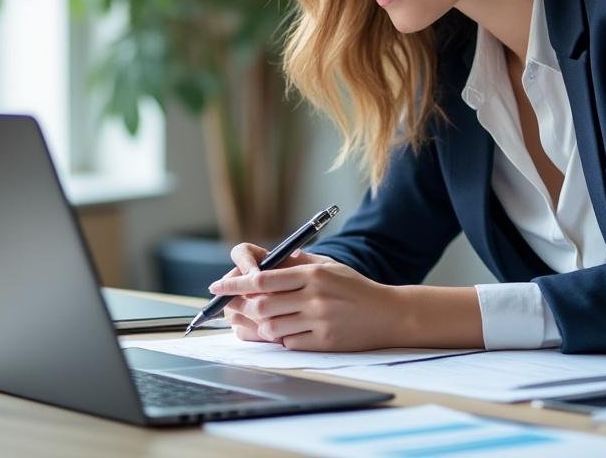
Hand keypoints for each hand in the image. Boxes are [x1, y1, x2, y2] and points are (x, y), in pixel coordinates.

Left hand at [209, 244, 405, 350]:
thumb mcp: (328, 266)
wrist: (389, 313)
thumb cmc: (354, 288)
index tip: (216, 288)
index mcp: (313, 274)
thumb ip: (296, 263)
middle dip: (242, 309)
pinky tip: (289, 330)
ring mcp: (320, 321)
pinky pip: (288, 343)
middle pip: (261, 306)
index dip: (235, 284)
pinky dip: (282, 338)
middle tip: (234, 309)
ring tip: (265, 320)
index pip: (263, 278)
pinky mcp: (325, 342)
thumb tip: (259, 262)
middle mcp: (315, 296)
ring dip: (262, 325)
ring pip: (271, 327)